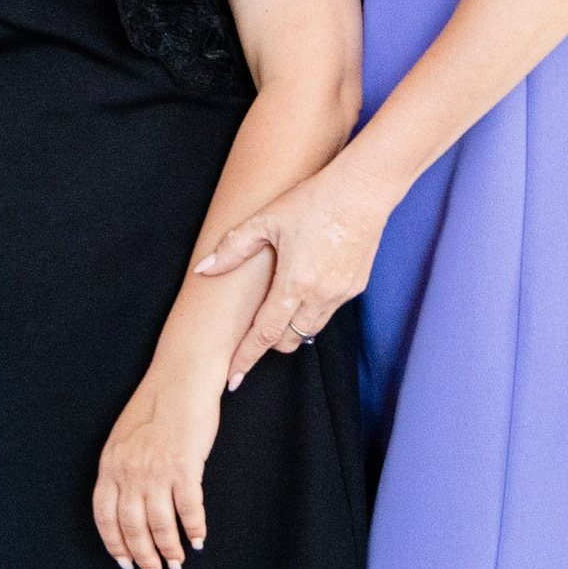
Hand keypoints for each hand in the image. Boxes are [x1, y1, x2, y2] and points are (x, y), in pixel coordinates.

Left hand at [93, 365, 218, 568]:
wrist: (180, 380)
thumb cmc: (155, 407)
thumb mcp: (124, 438)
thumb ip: (122, 469)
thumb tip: (129, 502)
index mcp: (110, 464)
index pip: (104, 516)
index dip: (114, 544)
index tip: (124, 563)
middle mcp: (129, 470)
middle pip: (132, 526)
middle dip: (143, 556)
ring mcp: (156, 470)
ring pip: (160, 524)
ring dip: (169, 548)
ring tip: (177, 563)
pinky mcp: (185, 466)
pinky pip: (189, 509)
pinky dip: (195, 528)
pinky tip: (199, 540)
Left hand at [196, 157, 386, 384]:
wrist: (364, 189)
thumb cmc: (314, 200)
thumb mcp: (266, 219)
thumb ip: (233, 248)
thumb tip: (203, 269)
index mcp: (295, 283)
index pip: (265, 335)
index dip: (246, 358)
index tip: (233, 378)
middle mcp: (320, 296)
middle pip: (289, 340)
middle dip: (269, 343)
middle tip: (254, 334)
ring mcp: (341, 293)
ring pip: (311, 330)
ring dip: (292, 328)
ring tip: (278, 311)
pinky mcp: (356, 287)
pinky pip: (328, 311)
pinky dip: (312, 310)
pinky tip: (304, 289)